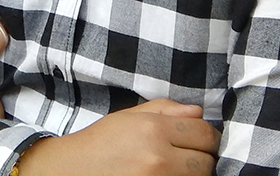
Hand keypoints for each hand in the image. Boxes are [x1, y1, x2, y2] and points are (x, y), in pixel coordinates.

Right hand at [19, 99, 218, 175]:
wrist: (72, 171)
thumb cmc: (101, 142)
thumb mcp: (129, 116)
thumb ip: (165, 110)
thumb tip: (198, 113)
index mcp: (153, 129)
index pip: (205, 134)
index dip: (207, 136)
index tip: (200, 139)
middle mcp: (157, 157)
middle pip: (206, 161)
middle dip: (202, 157)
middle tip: (189, 155)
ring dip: (193, 173)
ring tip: (177, 167)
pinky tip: (169, 175)